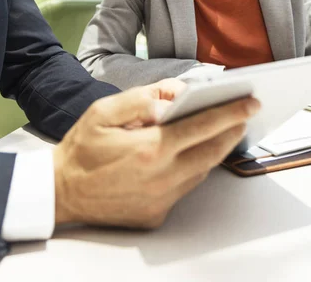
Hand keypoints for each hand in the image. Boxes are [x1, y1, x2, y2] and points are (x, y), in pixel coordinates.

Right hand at [52, 82, 258, 228]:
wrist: (59, 192)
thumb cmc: (80, 148)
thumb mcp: (103, 111)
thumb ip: (142, 98)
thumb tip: (174, 96)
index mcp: (149, 148)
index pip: (201, 126)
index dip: (230, 112)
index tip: (251, 102)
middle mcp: (160, 177)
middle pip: (211, 151)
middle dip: (233, 130)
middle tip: (246, 112)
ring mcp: (160, 200)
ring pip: (202, 171)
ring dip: (216, 148)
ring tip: (225, 128)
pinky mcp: (156, 214)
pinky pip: (186, 187)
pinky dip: (196, 167)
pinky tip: (195, 152)